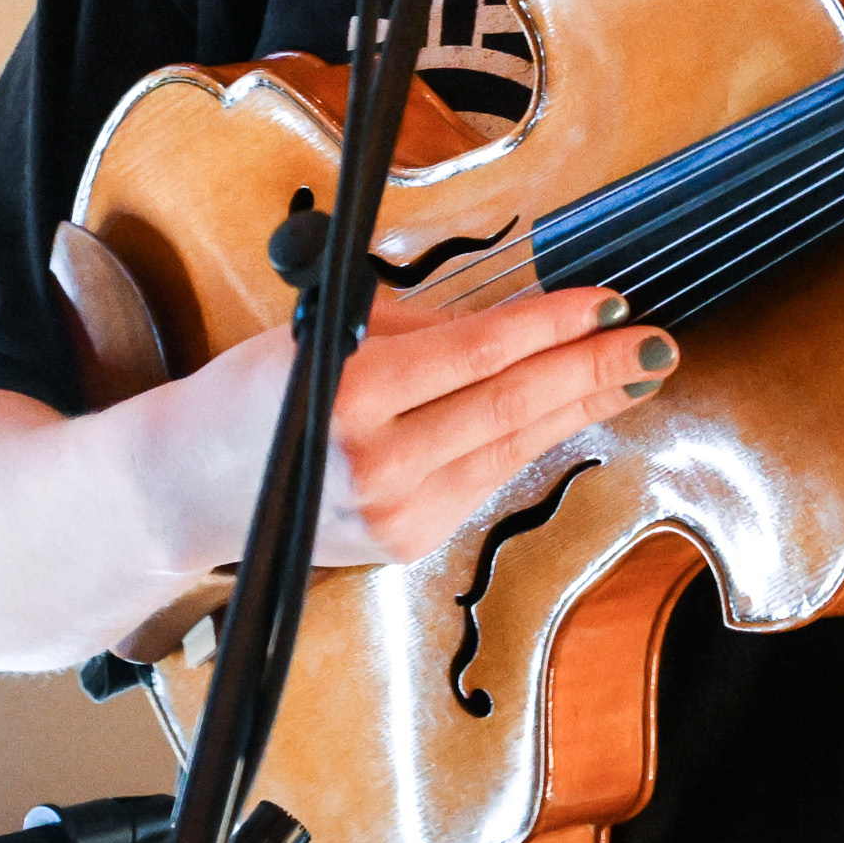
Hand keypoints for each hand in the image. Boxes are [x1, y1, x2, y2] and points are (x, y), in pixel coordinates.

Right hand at [135, 279, 673, 574]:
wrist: (189, 488)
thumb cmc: (254, 394)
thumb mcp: (325, 333)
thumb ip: (419, 329)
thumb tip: (515, 323)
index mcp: (349, 395)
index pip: (478, 352)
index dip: (551, 326)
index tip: (606, 300)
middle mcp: (375, 462)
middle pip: (511, 407)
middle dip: (592, 371)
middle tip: (654, 342)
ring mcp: (395, 513)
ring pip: (510, 448)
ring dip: (581, 407)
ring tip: (635, 371)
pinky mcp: (407, 542)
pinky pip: (485, 477)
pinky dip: (531, 440)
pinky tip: (571, 411)